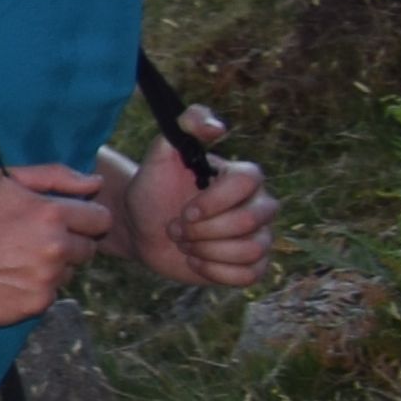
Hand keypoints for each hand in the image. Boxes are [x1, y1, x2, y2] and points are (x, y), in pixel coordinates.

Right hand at [0, 164, 114, 323]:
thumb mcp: (5, 180)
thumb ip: (56, 175)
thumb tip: (97, 182)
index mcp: (51, 213)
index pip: (100, 218)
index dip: (83, 218)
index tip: (59, 221)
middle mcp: (54, 247)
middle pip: (89, 249)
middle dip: (68, 243)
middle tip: (31, 241)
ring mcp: (46, 279)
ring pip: (69, 273)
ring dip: (51, 267)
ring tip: (15, 260)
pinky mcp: (35, 304)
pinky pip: (50, 294)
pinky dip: (34, 288)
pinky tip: (8, 278)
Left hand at [116, 120, 274, 287]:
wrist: (141, 228)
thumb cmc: (153, 190)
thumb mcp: (160, 155)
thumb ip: (184, 128)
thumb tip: (216, 125)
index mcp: (243, 176)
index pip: (249, 182)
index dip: (214, 201)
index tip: (184, 211)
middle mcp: (259, 205)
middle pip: (250, 221)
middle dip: (203, 231)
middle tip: (176, 229)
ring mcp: (259, 236)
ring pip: (251, 250)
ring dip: (206, 251)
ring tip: (184, 242)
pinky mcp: (251, 265)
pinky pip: (250, 275)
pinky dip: (215, 271)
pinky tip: (195, 260)